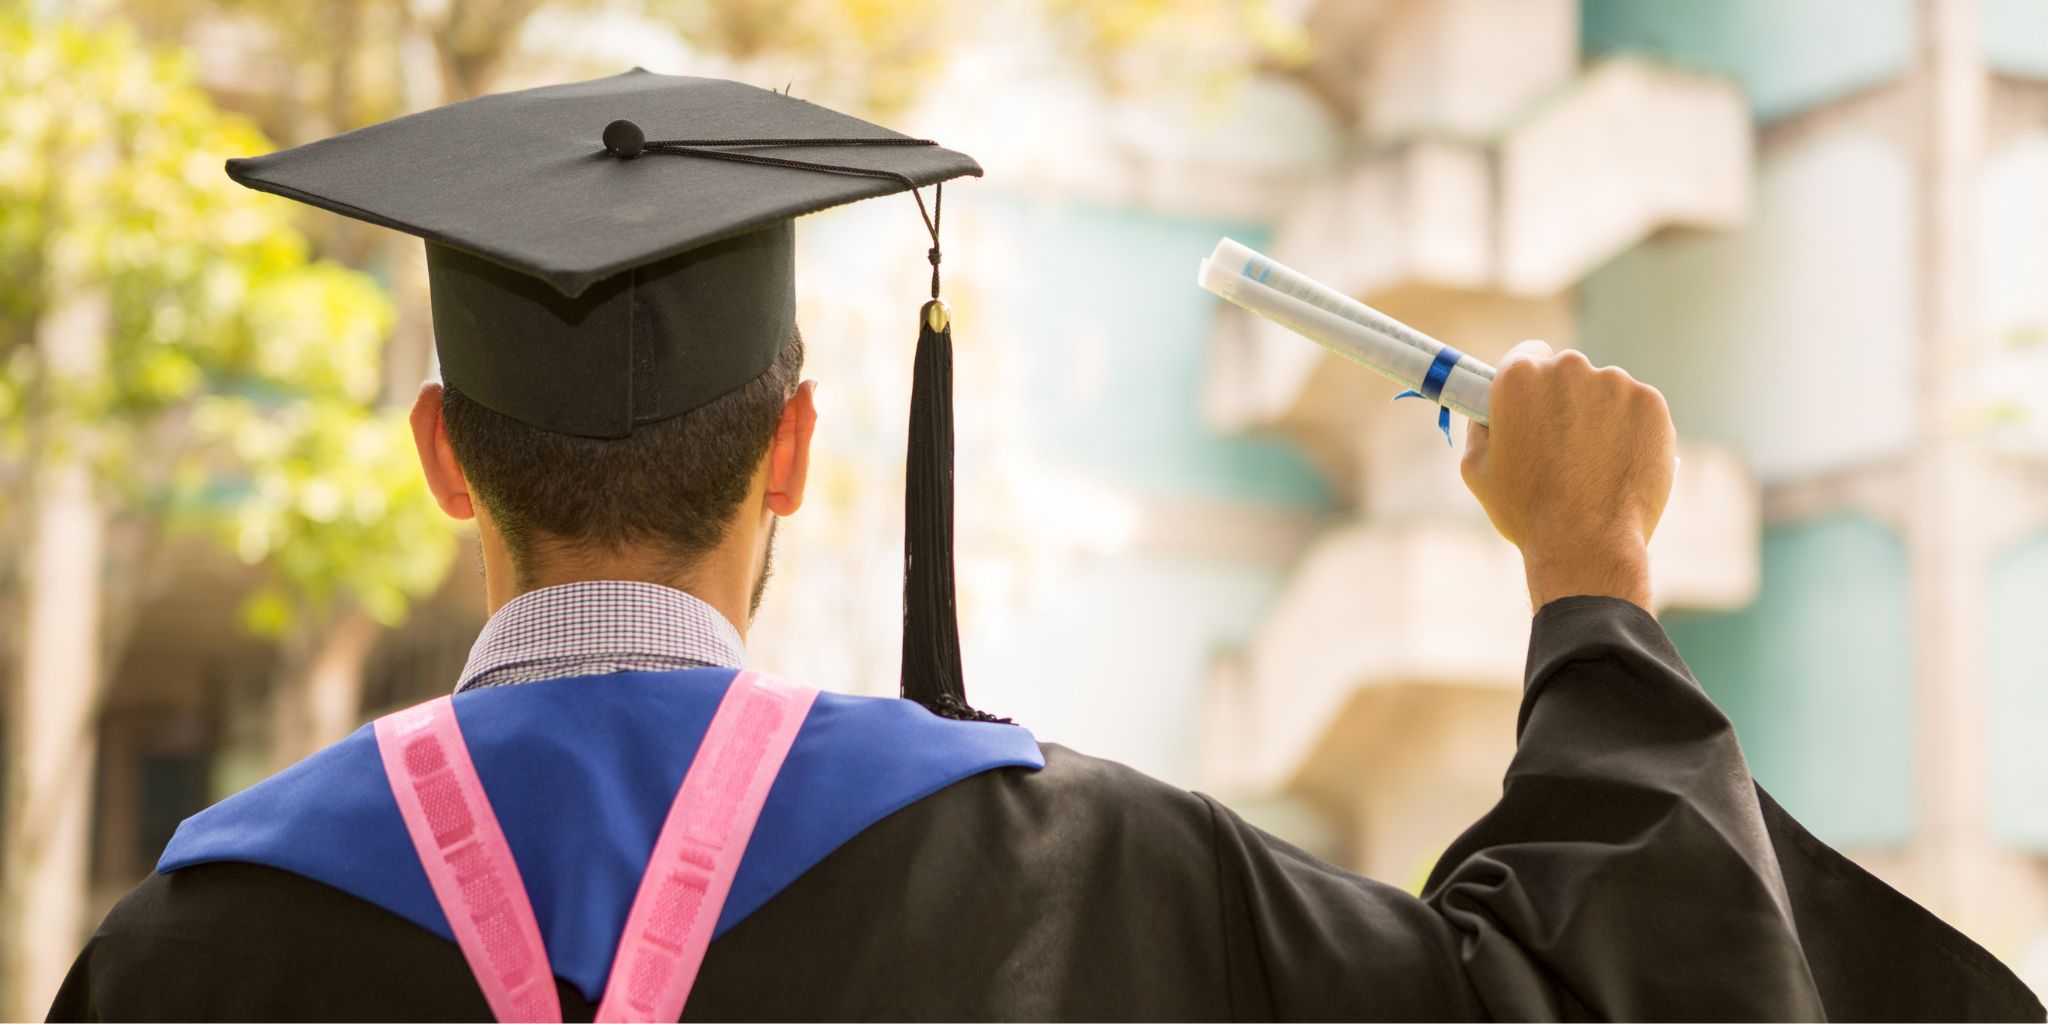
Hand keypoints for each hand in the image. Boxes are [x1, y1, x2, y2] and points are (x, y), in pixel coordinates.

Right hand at [1460, 341, 1675, 611]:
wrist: (1587, 544)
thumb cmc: (1526, 511)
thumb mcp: (1477, 470)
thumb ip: (1480, 429)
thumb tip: (1485, 413)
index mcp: (1519, 377)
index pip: (1527, 353)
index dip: (1529, 381)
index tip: (1535, 402)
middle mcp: (1569, 368)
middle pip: (1567, 371)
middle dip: (1564, 398)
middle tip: (1562, 444)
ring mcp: (1615, 383)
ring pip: (1605, 390)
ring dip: (1599, 414)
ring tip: (1593, 464)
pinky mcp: (1651, 404)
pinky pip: (1637, 408)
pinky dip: (1631, 429)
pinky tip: (1618, 463)